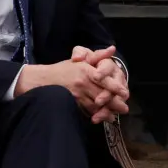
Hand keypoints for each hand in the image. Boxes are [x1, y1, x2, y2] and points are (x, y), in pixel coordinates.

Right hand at [13, 52, 128, 122]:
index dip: (115, 87)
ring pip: (95, 105)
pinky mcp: (72, 103)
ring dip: (107, 111)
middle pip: (102, 95)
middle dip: (115, 103)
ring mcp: (77, 95)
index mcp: (85, 70)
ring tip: (115, 116)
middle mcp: (82, 83)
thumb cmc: (64, 69)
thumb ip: (98, 55)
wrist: (43, 80)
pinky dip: (96, 115)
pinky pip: (87, 111)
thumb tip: (112, 49)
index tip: (124, 92)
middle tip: (125, 108)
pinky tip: (103, 118)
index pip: (103, 79)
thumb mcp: (81, 59)